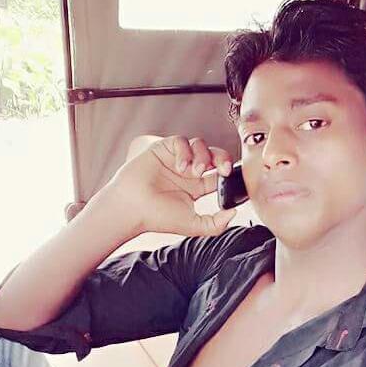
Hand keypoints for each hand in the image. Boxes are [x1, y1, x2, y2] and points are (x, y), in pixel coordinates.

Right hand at [107, 135, 236, 237]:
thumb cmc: (157, 217)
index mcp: (196, 187)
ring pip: (200, 145)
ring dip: (202, 156)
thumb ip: (216, 223)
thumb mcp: (193, 225)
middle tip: (223, 168)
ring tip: (193, 172)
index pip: (219, 174)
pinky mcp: (163, 149)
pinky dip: (185, 151)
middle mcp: (188, 172)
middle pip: (214, 155)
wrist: (132, 208)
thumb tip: (234, 212)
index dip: (228, 173)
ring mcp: (175, 159)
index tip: (230, 179)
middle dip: (222, 158)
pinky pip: (181, 141)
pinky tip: (180, 166)